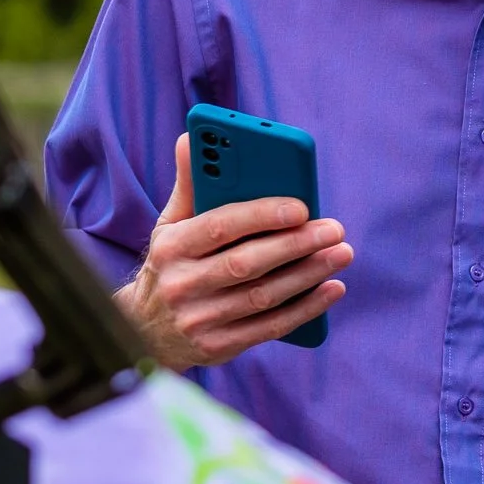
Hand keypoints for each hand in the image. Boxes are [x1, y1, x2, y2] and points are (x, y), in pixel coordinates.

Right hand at [115, 133, 353, 370]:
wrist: (142, 332)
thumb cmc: (170, 265)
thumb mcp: (169, 225)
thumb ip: (189, 185)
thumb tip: (191, 136)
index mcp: (171, 247)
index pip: (219, 226)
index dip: (261, 215)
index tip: (302, 206)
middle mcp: (182, 285)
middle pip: (247, 264)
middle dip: (296, 245)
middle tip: (334, 229)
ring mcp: (199, 321)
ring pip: (263, 297)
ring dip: (308, 275)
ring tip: (341, 254)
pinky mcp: (218, 347)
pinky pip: (269, 328)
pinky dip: (305, 309)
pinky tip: (332, 288)